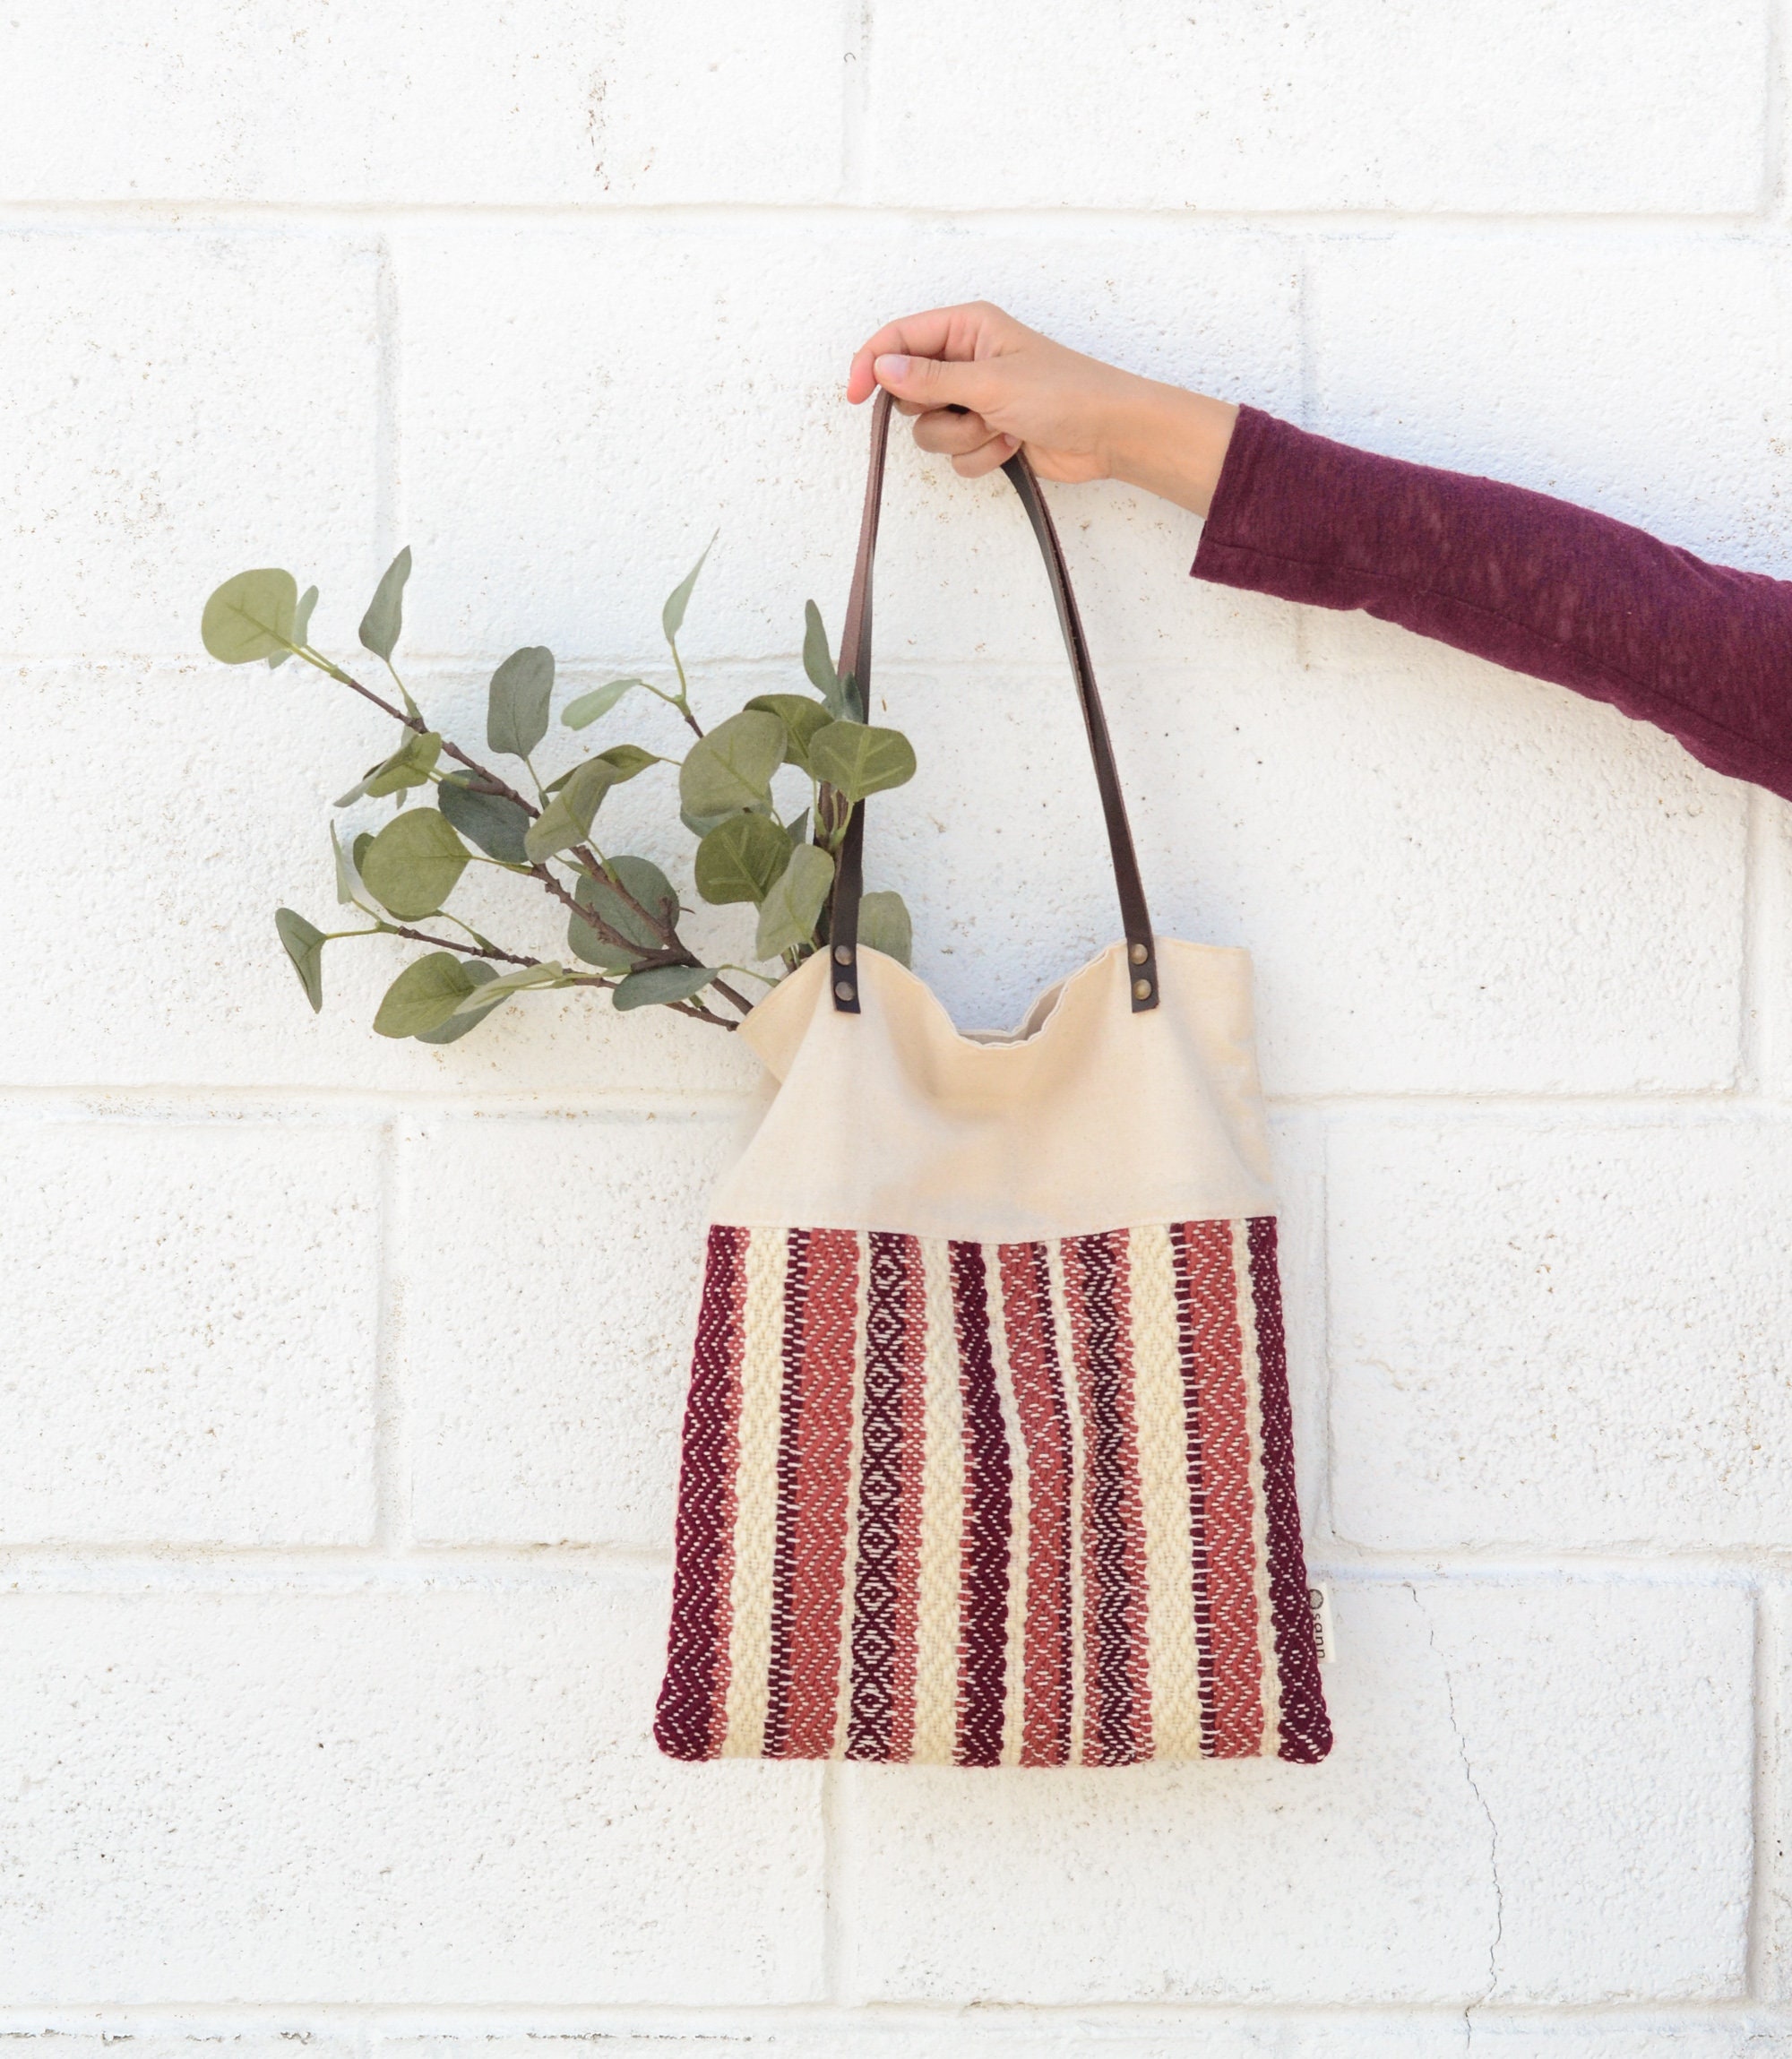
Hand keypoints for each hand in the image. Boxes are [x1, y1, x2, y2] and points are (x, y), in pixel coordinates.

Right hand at [846, 301, 1238, 516]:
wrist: (1110, 434)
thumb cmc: (1064, 393)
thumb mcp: (990, 382)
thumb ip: (930, 378)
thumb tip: (881, 369)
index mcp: (966, 327)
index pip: (898, 339)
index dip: (870, 365)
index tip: (853, 397)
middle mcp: (965, 360)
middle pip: (908, 392)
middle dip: (935, 411)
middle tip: (971, 408)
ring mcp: (974, 399)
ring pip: (929, 431)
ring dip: (962, 439)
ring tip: (1001, 428)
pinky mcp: (985, 433)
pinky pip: (955, 455)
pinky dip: (980, 456)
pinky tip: (1012, 445)